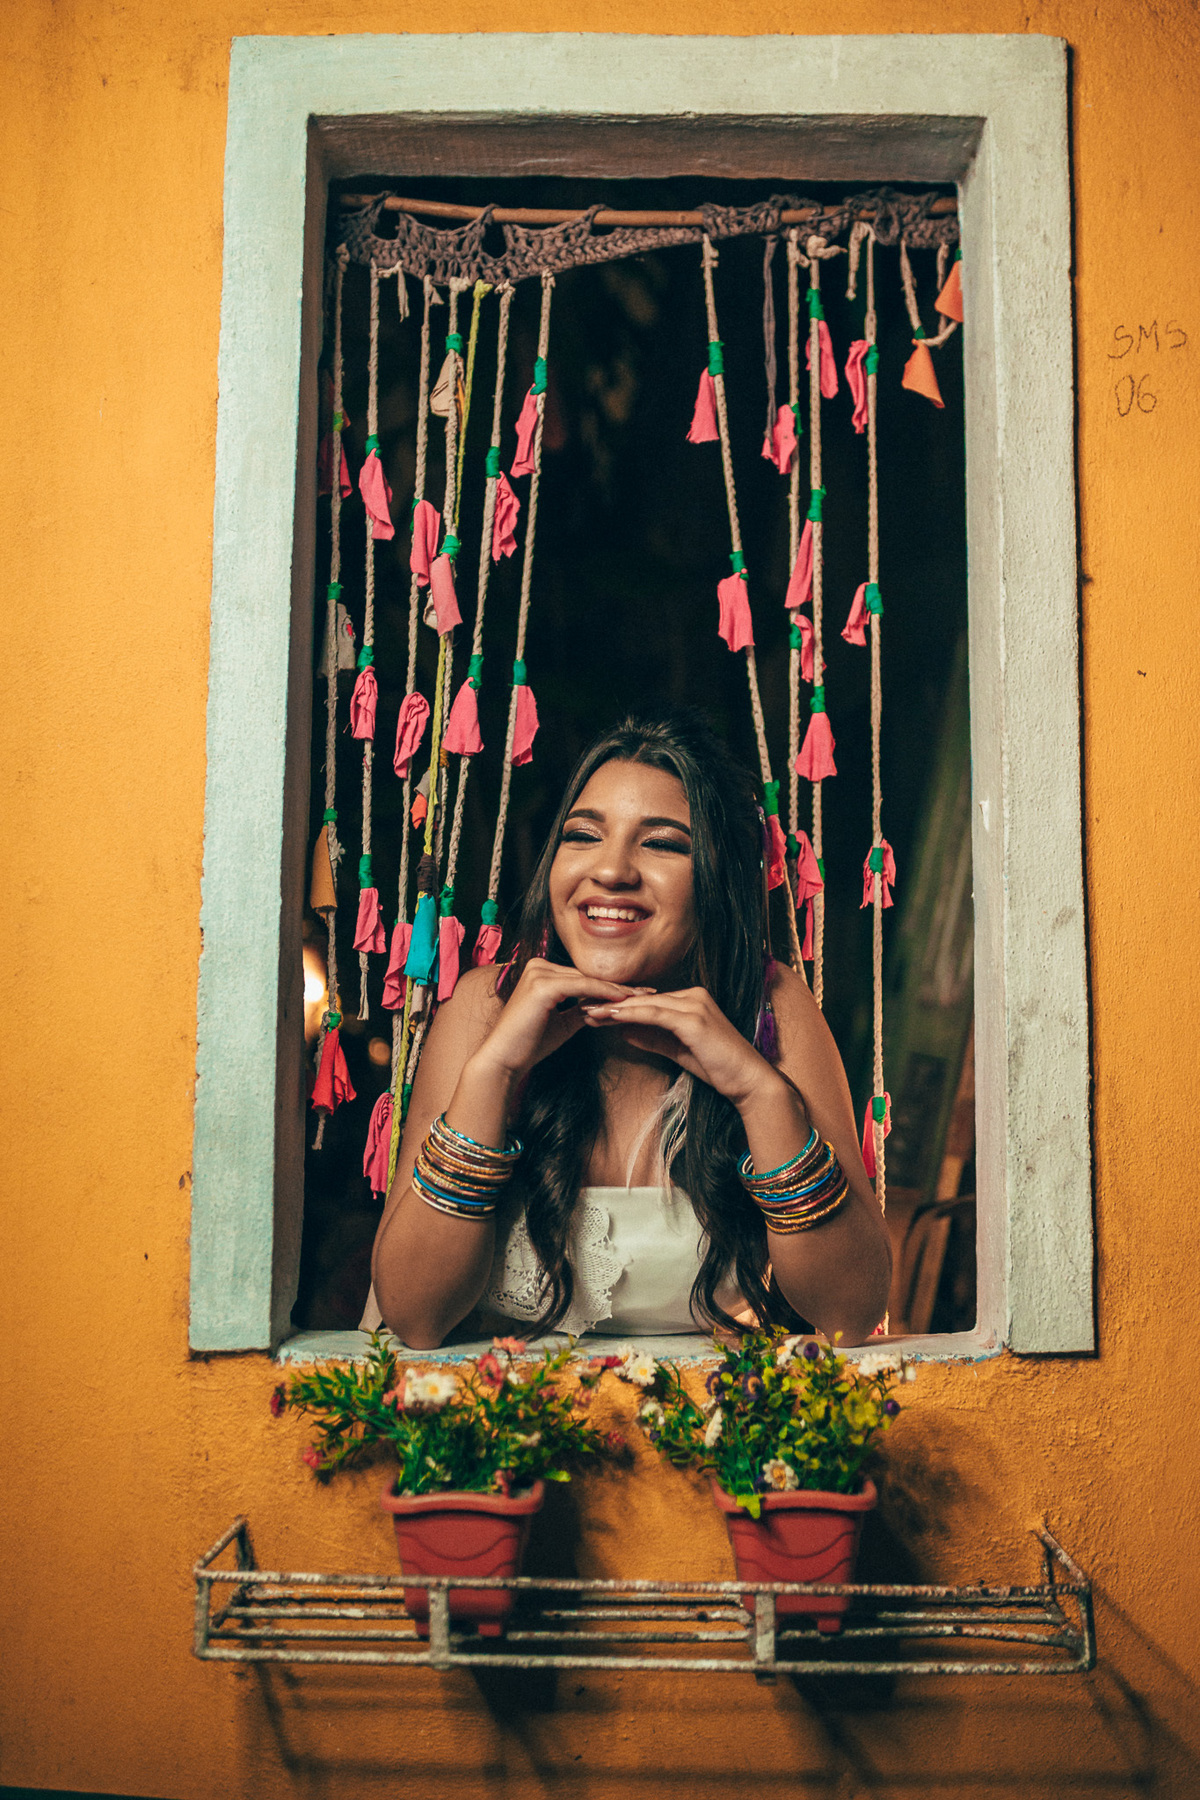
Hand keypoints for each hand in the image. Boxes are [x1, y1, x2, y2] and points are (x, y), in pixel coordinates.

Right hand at [471, 957, 649, 1082]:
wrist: (504, 1060)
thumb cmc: (529, 1044)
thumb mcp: (562, 1022)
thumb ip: (581, 1010)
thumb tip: (604, 1006)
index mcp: (540, 971)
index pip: (583, 976)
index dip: (611, 985)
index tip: (638, 993)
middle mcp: (538, 965)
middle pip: (588, 975)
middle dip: (619, 986)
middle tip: (649, 992)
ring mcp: (539, 973)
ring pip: (588, 980)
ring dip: (617, 990)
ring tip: (642, 997)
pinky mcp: (543, 985)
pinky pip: (584, 988)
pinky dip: (606, 994)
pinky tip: (625, 1001)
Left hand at [583, 986, 782, 1113]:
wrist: (749, 1081)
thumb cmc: (718, 1067)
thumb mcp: (677, 1050)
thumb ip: (652, 1038)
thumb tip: (623, 1031)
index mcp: (690, 1000)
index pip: (646, 1001)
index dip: (617, 1005)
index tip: (591, 1010)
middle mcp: (693, 996)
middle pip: (642, 998)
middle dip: (610, 1003)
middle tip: (581, 1006)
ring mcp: (694, 1005)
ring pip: (644, 1004)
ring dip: (614, 1008)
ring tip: (588, 1012)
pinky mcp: (693, 1019)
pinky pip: (655, 1014)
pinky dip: (631, 1015)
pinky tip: (611, 1017)